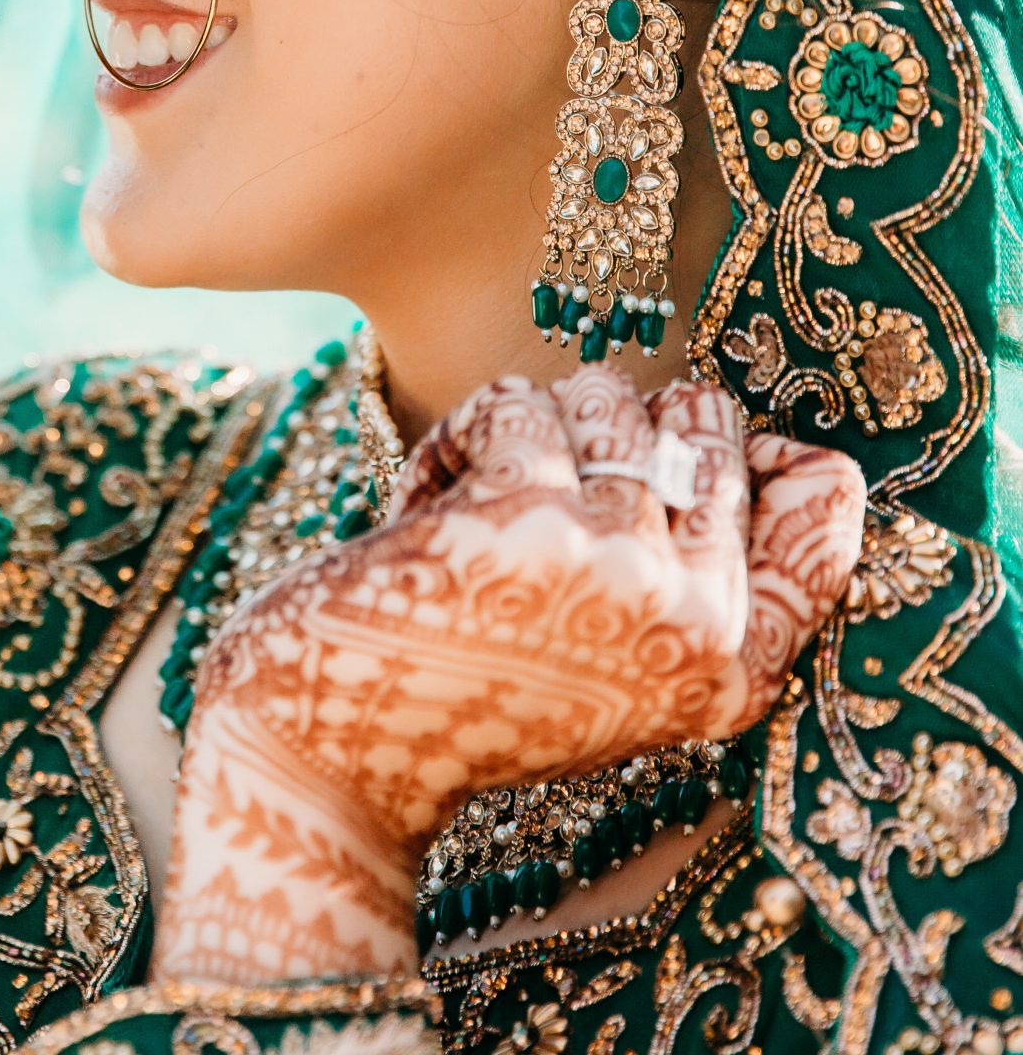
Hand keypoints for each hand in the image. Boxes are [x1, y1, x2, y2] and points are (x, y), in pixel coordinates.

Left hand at [152, 369, 863, 987]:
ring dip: (530, 427)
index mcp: (732, 669)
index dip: (757, 452)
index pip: (823, 516)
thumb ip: (691, 570)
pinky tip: (423, 515)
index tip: (680, 451)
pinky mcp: (529, 514)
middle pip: (703, 423)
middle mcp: (697, 623)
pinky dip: (456, 438)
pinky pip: (517, 400)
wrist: (334, 762)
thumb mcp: (617, 661)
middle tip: (540, 495)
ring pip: (607, 395)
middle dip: (612, 428)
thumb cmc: (470, 692)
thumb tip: (761, 434)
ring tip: (479, 514)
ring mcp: (619, 564)